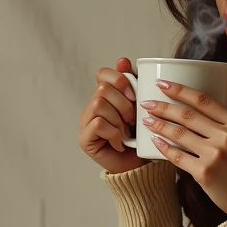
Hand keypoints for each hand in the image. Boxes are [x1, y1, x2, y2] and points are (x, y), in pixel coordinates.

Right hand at [78, 58, 147, 173]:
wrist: (140, 165)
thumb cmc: (142, 136)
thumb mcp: (142, 106)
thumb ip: (134, 84)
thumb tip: (123, 60)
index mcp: (105, 95)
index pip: (103, 74)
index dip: (120, 80)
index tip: (135, 95)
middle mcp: (91, 106)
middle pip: (102, 89)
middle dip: (124, 104)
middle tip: (133, 120)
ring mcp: (85, 122)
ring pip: (99, 104)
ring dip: (119, 119)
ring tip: (126, 132)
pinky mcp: (84, 138)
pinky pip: (98, 123)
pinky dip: (113, 132)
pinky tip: (120, 142)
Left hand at [138, 77, 226, 216]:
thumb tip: (221, 99)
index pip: (204, 101)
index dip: (180, 90)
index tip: (163, 84)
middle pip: (187, 115)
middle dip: (163, 107)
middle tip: (147, 103)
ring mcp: (215, 155)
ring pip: (179, 134)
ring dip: (159, 125)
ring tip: (146, 120)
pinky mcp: (204, 173)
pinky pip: (178, 157)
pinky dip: (164, 148)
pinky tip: (155, 142)